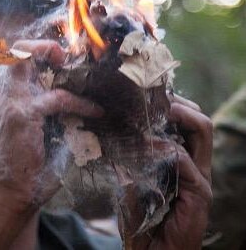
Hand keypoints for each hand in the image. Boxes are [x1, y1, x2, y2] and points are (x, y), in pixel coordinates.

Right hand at [0, 40, 103, 213]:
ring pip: (24, 60)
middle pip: (14, 54)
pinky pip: (57, 98)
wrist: (0, 198)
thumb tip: (70, 114)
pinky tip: (94, 110)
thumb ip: (38, 121)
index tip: (55, 64)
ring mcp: (7, 103)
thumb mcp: (22, 140)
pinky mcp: (22, 115)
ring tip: (77, 69)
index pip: (12, 67)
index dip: (32, 58)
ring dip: (51, 56)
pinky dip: (79, 102)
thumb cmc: (15, 174)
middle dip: (40, 47)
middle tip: (62, 58)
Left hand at [133, 95, 212, 249]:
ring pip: (201, 131)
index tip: (144, 94)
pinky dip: (166, 149)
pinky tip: (145, 146)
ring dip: (178, 114)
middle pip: (198, 121)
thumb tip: (114, 134)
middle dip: (179, 102)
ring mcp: (200, 178)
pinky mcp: (200, 194)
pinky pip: (186, 160)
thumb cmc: (140, 221)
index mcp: (181, 161)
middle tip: (154, 95)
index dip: (169, 105)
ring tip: (155, 108)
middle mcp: (195, 166)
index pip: (185, 122)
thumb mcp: (130, 183)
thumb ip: (128, 161)